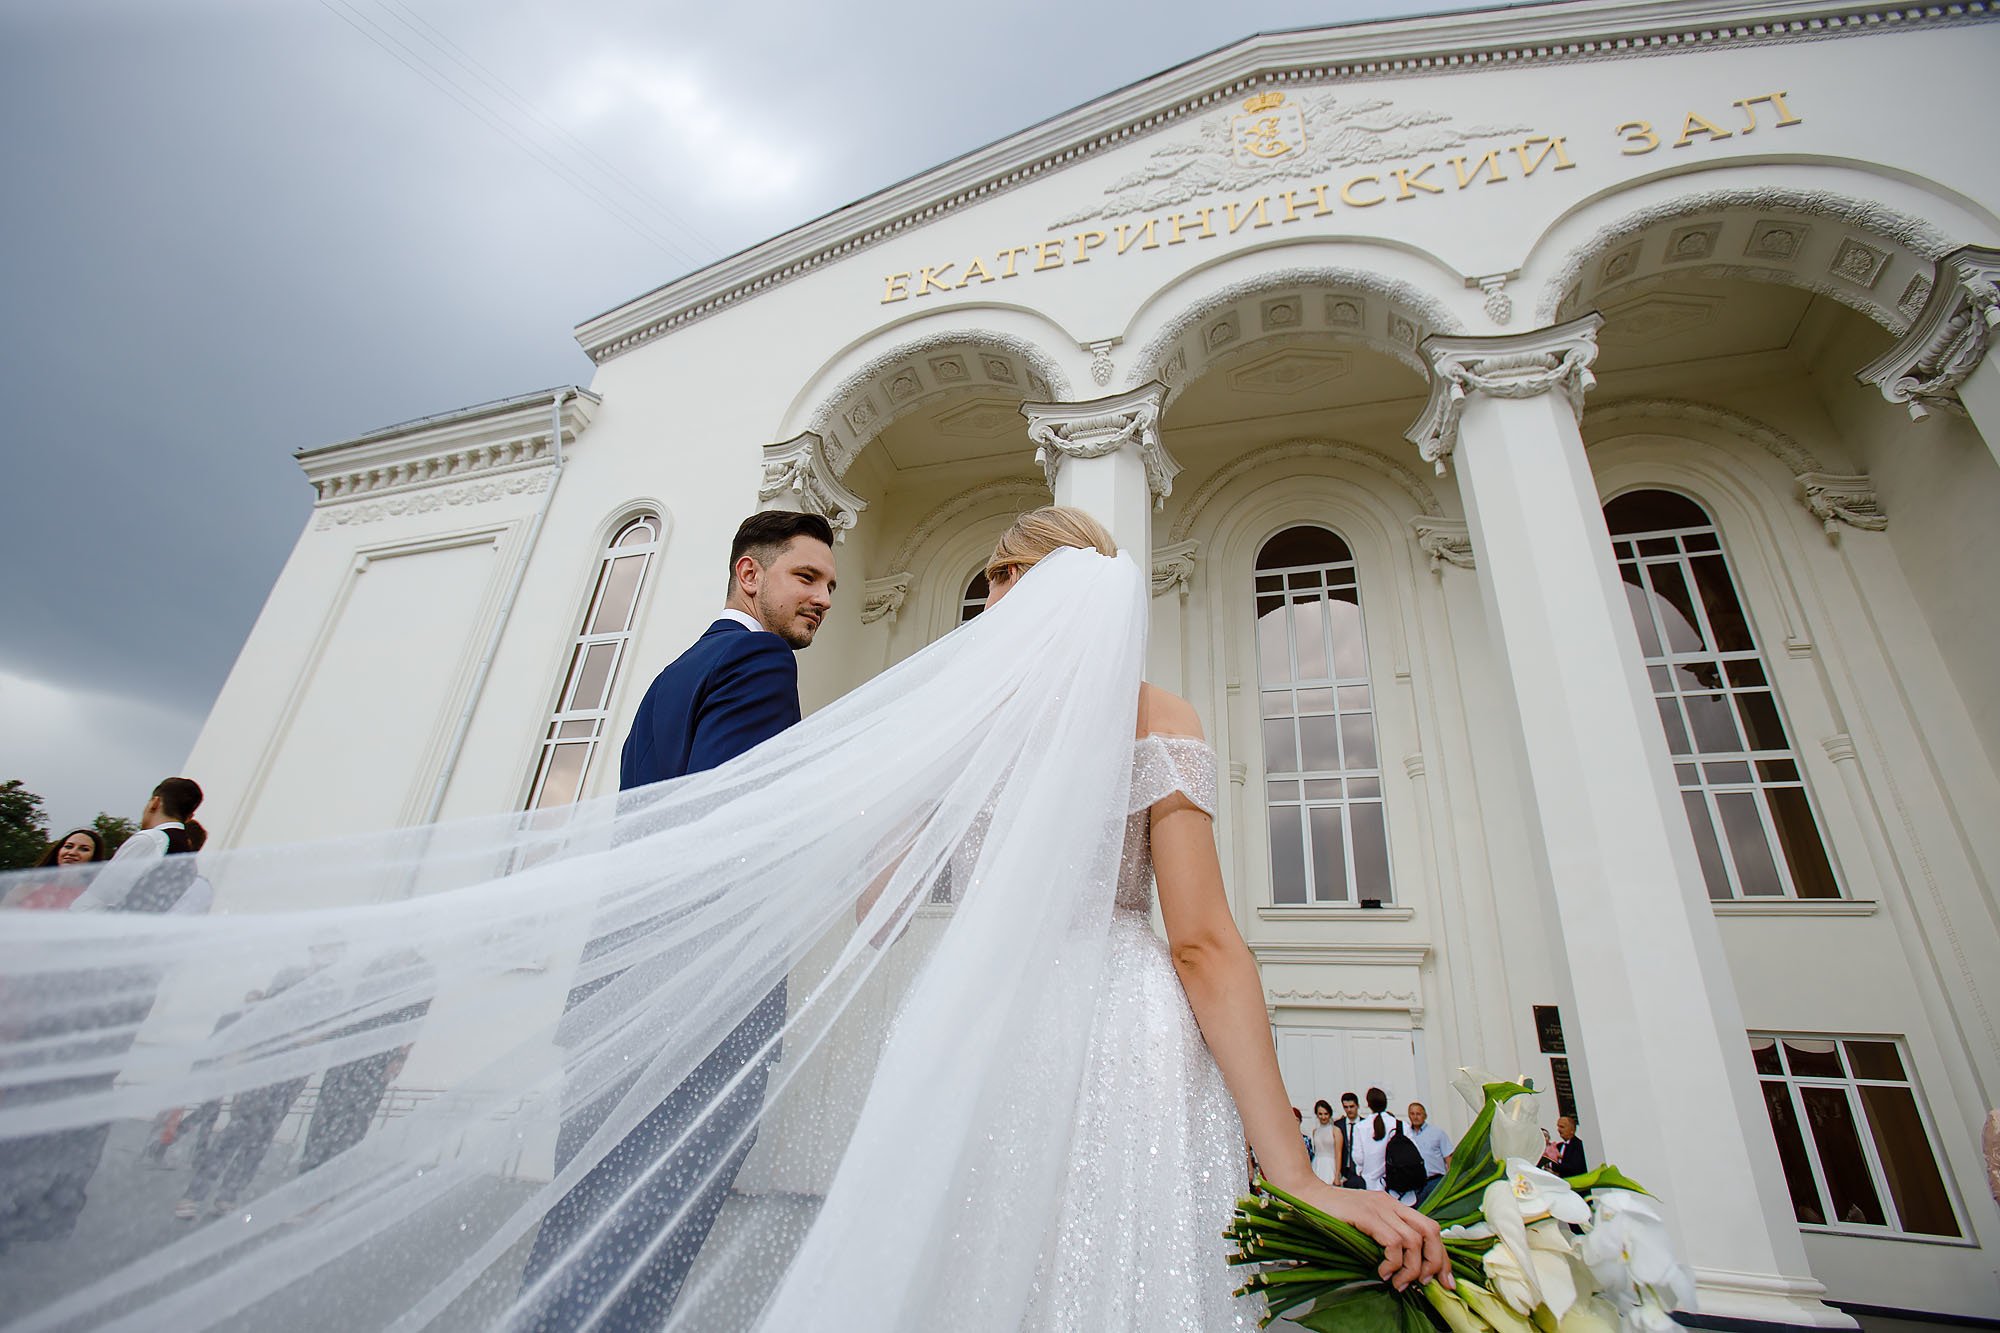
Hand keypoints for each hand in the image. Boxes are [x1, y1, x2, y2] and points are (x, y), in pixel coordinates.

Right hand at [1284, 1177, 1449, 1291]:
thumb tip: (1403, 1269)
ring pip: (1414, 1240)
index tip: (1444, 1280)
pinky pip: (1392, 1242)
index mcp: (1394, 1206)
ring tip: (1397, 1282)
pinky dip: (1392, 1262)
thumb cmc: (1330, 1215)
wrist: (1304, 1196)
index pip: (1431, 1228)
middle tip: (1426, 1283)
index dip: (1442, 1256)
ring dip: (1411, 1268)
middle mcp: (1391, 1204)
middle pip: (1431, 1231)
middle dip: (1436, 1262)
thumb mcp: (1364, 1226)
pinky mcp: (1366, 1215)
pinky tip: (1381, 1272)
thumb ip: (1383, 1239)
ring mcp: (1379, 1208)